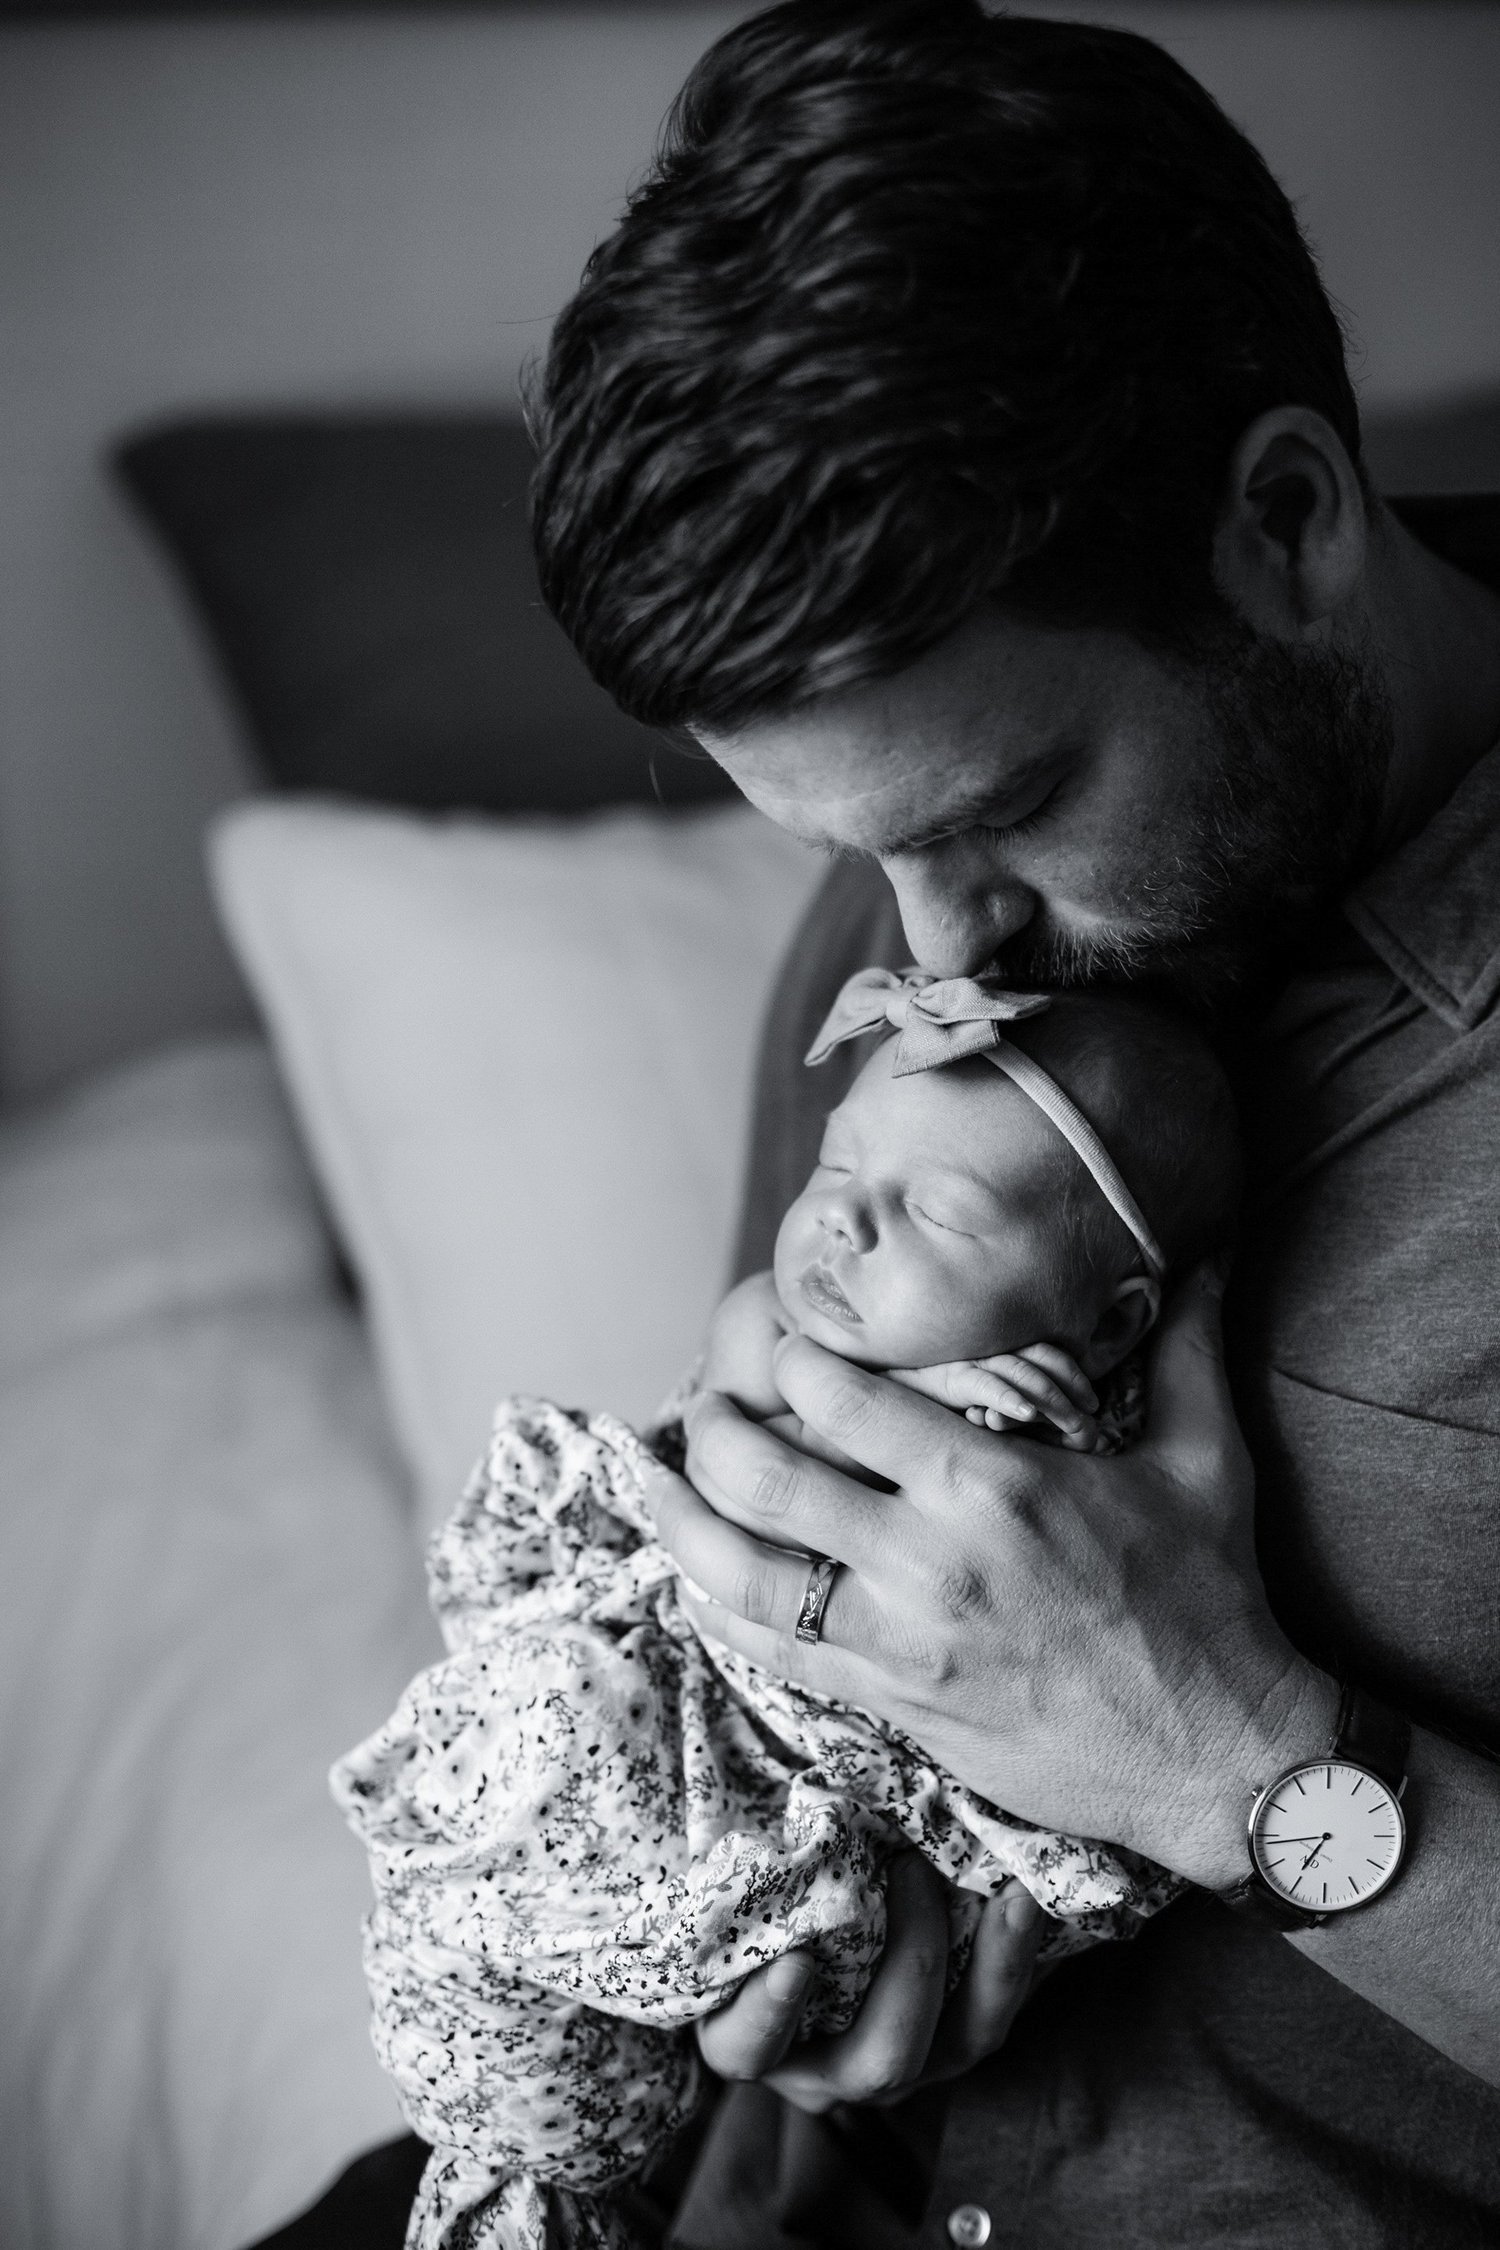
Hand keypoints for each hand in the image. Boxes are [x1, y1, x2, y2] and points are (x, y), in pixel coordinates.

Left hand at [649, 1265, 1336, 1890]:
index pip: (844, 1400)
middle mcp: (929, 1558)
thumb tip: (1209, 1255)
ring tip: (658, 1480)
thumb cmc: (1211, 1600)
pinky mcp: (894, 1704)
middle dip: (713, 1430)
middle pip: (769, 1477)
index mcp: (992, 1483)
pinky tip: (695, 1580)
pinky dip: (721, 1612)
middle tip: (702, 1403)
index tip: (782, 1343)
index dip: (794, 1360)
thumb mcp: (1208, 1461)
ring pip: (746, 1573)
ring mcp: (901, 1639)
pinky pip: (776, 1654)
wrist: (1219, 1756)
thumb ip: (1187, 1350)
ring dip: (686, 1521)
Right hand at [696, 1851, 1044, 2112]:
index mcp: (752, 2035)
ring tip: (1013, 1893)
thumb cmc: (759, 1891)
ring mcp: (902, 2060)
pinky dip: (1021, 1955)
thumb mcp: (744, 1885)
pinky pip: (1000, 2010)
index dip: (770, 2015)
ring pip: (962, 2043)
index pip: (747, 2047)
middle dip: (912, 1966)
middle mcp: (831, 2068)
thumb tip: (755, 1798)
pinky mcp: (957, 2035)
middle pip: (882, 2060)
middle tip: (912, 1869)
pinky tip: (1035, 1897)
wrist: (817, 1904)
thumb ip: (756, 1870)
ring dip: (996, 1966)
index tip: (797, 1963)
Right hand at [890, 1343, 1099, 1448]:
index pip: (1046, 1351)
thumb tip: (1056, 1427)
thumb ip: (1009, 1406)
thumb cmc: (933, 1406)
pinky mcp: (945, 1379)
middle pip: (1040, 1358)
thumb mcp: (980, 1401)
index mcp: (997, 1349)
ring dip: (1050, 1396)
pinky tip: (1025, 1414)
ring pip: (1018, 1370)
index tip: (1093, 1401)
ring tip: (1073, 1421)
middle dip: (1071, 1386)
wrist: (878, 1398)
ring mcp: (967, 1362)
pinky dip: (1006, 1397)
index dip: (1075, 1372)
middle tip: (1091, 1416)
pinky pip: (982, 1384)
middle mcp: (985, 1349)